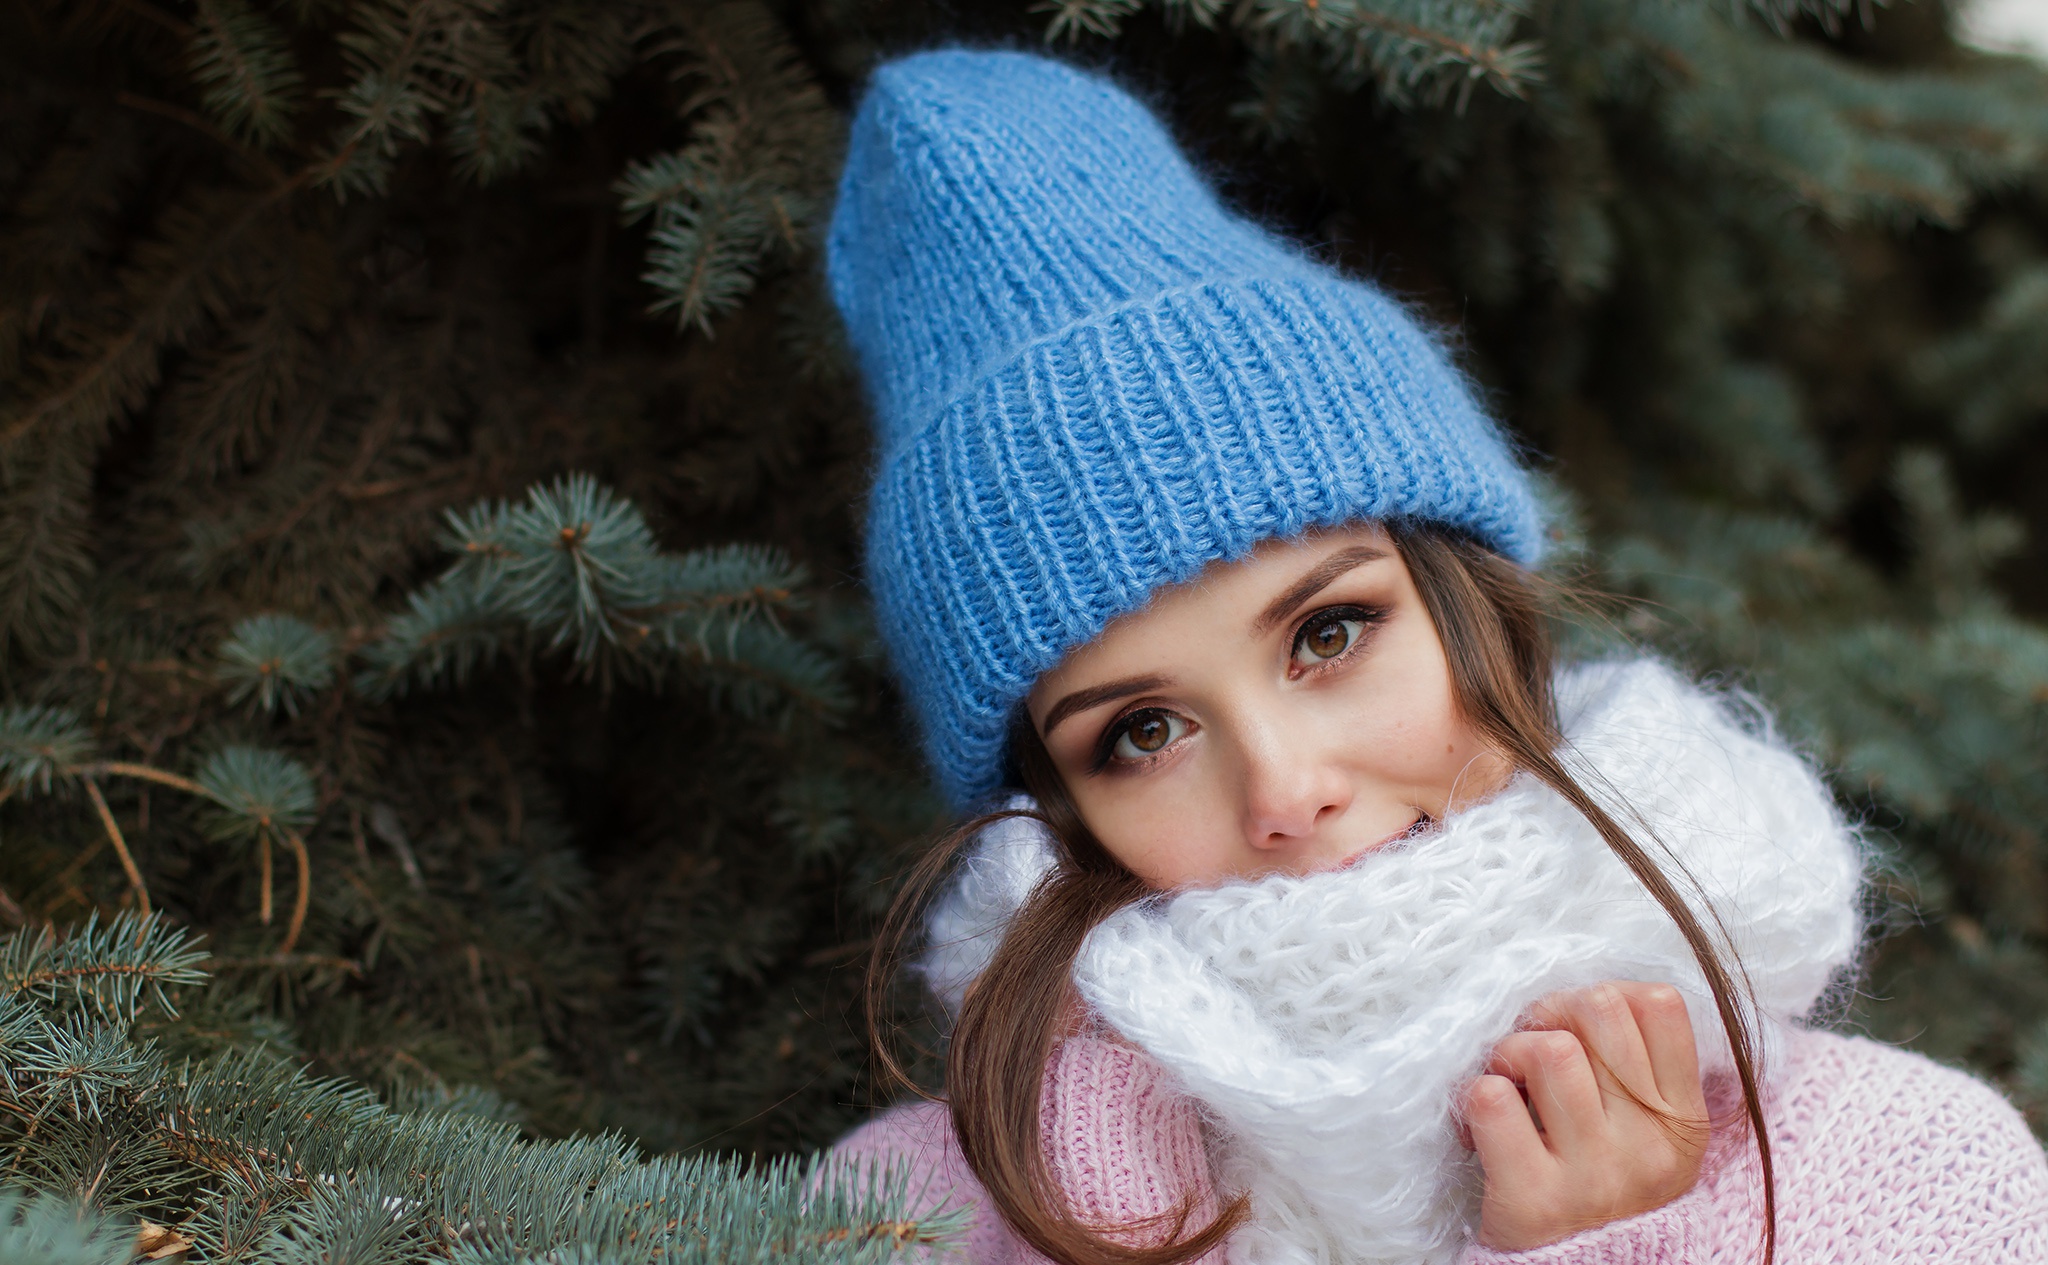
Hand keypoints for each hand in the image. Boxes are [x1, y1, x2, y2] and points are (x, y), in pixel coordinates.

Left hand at [1463, 982, 1711, 1250]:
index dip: (1605, 994)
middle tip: (1531, 1046)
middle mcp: (1648, 1149)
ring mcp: (1594, 1176)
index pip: (1659, 1005)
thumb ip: (1631, 1063)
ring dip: (1511, 1053)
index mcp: (1683, 1122)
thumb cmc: (1597, 1180)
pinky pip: (1492, 1100)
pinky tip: (1482, 1120)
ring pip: (1549, 1050)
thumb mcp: (1642, 1128)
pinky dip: (1476, 1095)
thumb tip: (1586, 991)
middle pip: (1599, 1010)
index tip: (1579, 1027)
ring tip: (1509, 1084)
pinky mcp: (1533, 1200)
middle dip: (1551, 1012)